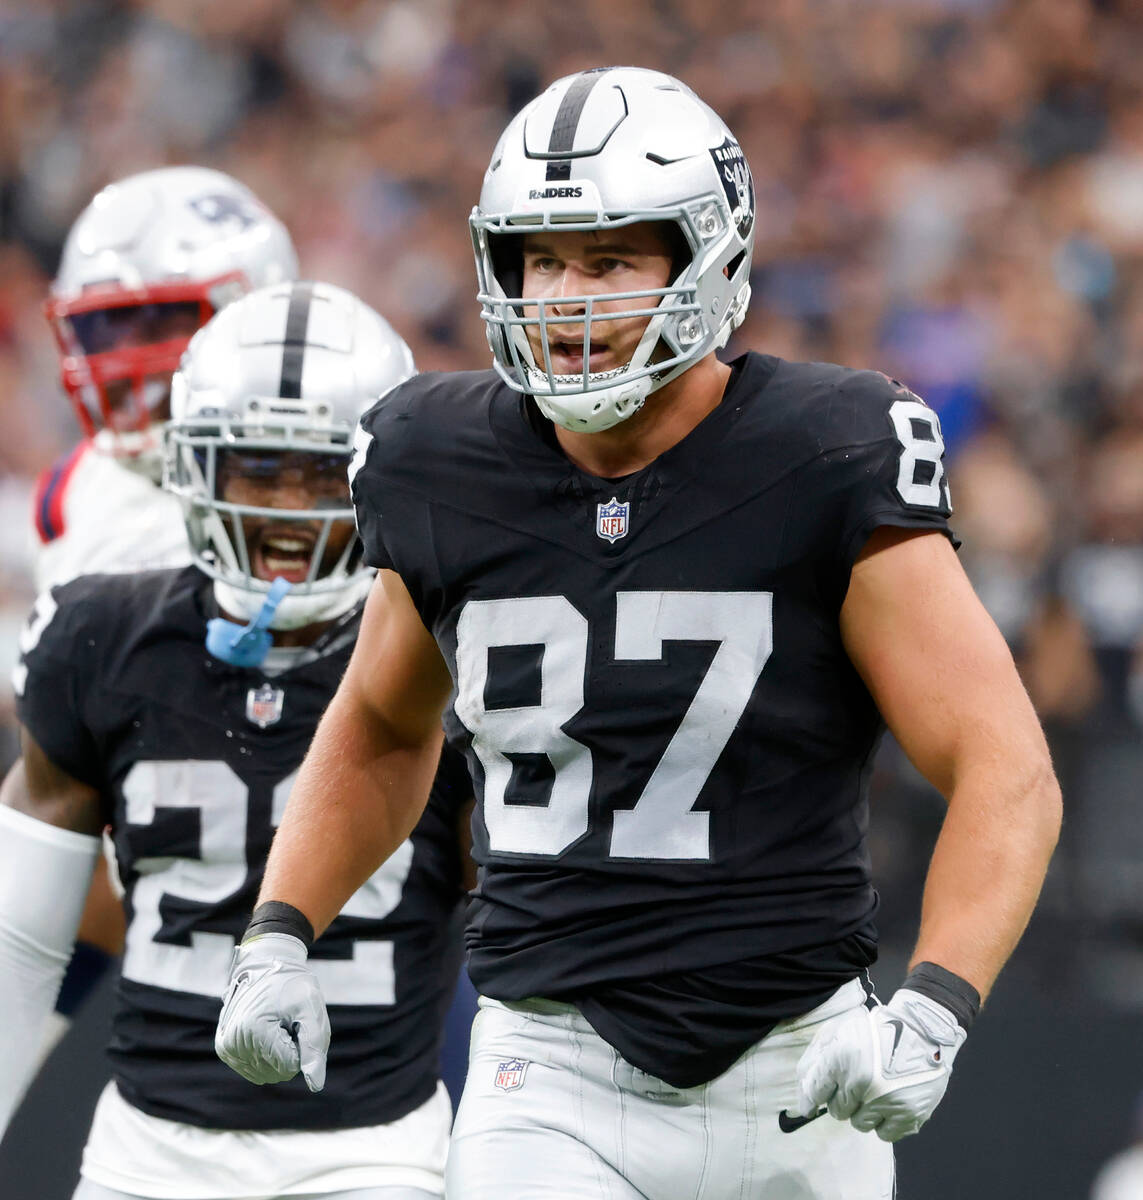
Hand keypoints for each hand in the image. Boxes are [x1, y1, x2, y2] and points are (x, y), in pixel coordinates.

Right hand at [214, 931, 329, 1091]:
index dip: (301, 1044)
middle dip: (289, 1049)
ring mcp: (226, 1048)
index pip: (290, 1066)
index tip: (294, 1019)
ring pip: (266, 1074)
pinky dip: (266, 1054)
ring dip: (277, 1052)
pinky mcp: (224, 1049)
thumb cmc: (292, 984)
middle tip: (285, 1019)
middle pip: (277, 1072)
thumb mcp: (310, 1010)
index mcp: (254, 1031)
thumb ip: (314, 1047)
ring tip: (275, 1023)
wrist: (266, 964)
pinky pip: (254, 1069)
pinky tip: (265, 1029)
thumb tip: (316, 1085)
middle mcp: (233, 1043)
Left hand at [795, 988, 965, 1141]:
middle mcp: (862, 1082)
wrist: (923, 1030)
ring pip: (860, 1124)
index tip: (812, 1102)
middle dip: (843, 1100)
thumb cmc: (878, 1030)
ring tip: (876, 1093)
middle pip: (837, 1111)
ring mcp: (886, 1101)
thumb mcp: (840, 1032)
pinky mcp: (908, 1114)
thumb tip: (804, 1097)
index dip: (812, 1097)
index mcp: (842, 1058)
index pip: (816, 1091)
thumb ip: (817, 1060)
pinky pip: (885, 1134)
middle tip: (856, 1085)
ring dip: (864, 1112)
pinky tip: (891, 1103)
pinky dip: (885, 1122)